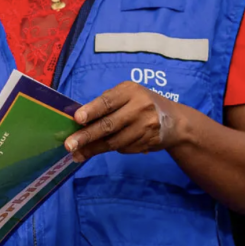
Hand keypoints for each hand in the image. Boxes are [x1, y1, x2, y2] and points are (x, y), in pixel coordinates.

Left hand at [65, 81, 184, 161]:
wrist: (174, 121)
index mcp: (131, 91)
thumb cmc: (141, 103)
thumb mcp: (128, 95)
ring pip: (115, 142)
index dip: (92, 110)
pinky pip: (124, 148)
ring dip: (93, 149)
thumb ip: (107, 104)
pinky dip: (110, 150)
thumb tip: (78, 120)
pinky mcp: (148, 142)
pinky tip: (99, 150)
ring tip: (77, 154)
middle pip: (109, 125)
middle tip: (69, 145)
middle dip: (87, 136)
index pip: (108, 101)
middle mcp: (140, 107)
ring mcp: (146, 126)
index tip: (77, 119)